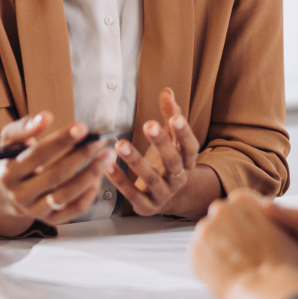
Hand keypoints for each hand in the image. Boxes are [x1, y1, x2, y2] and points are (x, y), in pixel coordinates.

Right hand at [0, 111, 115, 234]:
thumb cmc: (13, 160)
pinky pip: (75, 209)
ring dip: (91, 174)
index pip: (37, 155)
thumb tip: (45, 117)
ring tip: (107, 156)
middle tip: (100, 140)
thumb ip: (24, 127)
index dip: (61, 140)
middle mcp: (20, 195)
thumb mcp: (10, 142)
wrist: (4, 193)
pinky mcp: (51, 219)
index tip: (83, 127)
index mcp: (8, 173)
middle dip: (81, 155)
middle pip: (56, 175)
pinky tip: (99, 176)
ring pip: (67, 194)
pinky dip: (90, 193)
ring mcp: (35, 210)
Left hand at [106, 88, 213, 216]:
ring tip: (120, 144)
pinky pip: (132, 194)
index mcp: (187, 161)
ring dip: (136, 161)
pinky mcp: (146, 207)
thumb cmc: (167, 162)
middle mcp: (178, 179)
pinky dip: (120, 180)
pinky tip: (107, 165)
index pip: (190, 146)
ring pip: (152, 179)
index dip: (184, 133)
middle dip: (161, 143)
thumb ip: (170, 116)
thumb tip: (167, 91)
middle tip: (148, 124)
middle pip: (173, 162)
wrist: (168, 198)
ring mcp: (164, 194)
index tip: (175, 117)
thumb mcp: (172, 140)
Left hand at [190, 190, 297, 298]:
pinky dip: (209, 263)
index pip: (239, 204)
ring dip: (218, 247)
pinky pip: (200, 255)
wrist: (265, 288)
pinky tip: (225, 272)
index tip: (251, 234)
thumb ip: (272, 218)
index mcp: (242, 198)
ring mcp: (205, 230)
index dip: (246, 221)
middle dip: (229, 231)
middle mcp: (220, 209)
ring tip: (235, 264)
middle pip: (221, 218)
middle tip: (243, 250)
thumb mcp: (286, 229)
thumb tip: (268, 214)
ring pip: (209, 236)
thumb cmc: (282, 261)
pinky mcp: (194, 251)